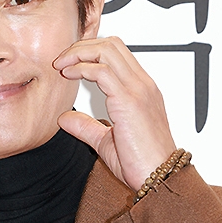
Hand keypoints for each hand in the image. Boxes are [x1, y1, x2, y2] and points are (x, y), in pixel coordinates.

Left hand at [53, 36, 176, 192]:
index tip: (69, 65)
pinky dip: (82, 67)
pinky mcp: (129, 100)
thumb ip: (87, 127)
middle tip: (61, 60)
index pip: (117, 54)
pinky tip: (69, 75)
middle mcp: (142, 85)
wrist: (159, 178)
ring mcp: (138, 90)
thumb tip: (65, 118)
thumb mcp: (106, 142)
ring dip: (79, 52)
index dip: (90, 53)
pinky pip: (102, 71)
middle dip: (82, 46)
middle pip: (112, 44)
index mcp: (142, 90)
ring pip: (107, 50)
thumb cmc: (141, 164)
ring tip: (62, 65)